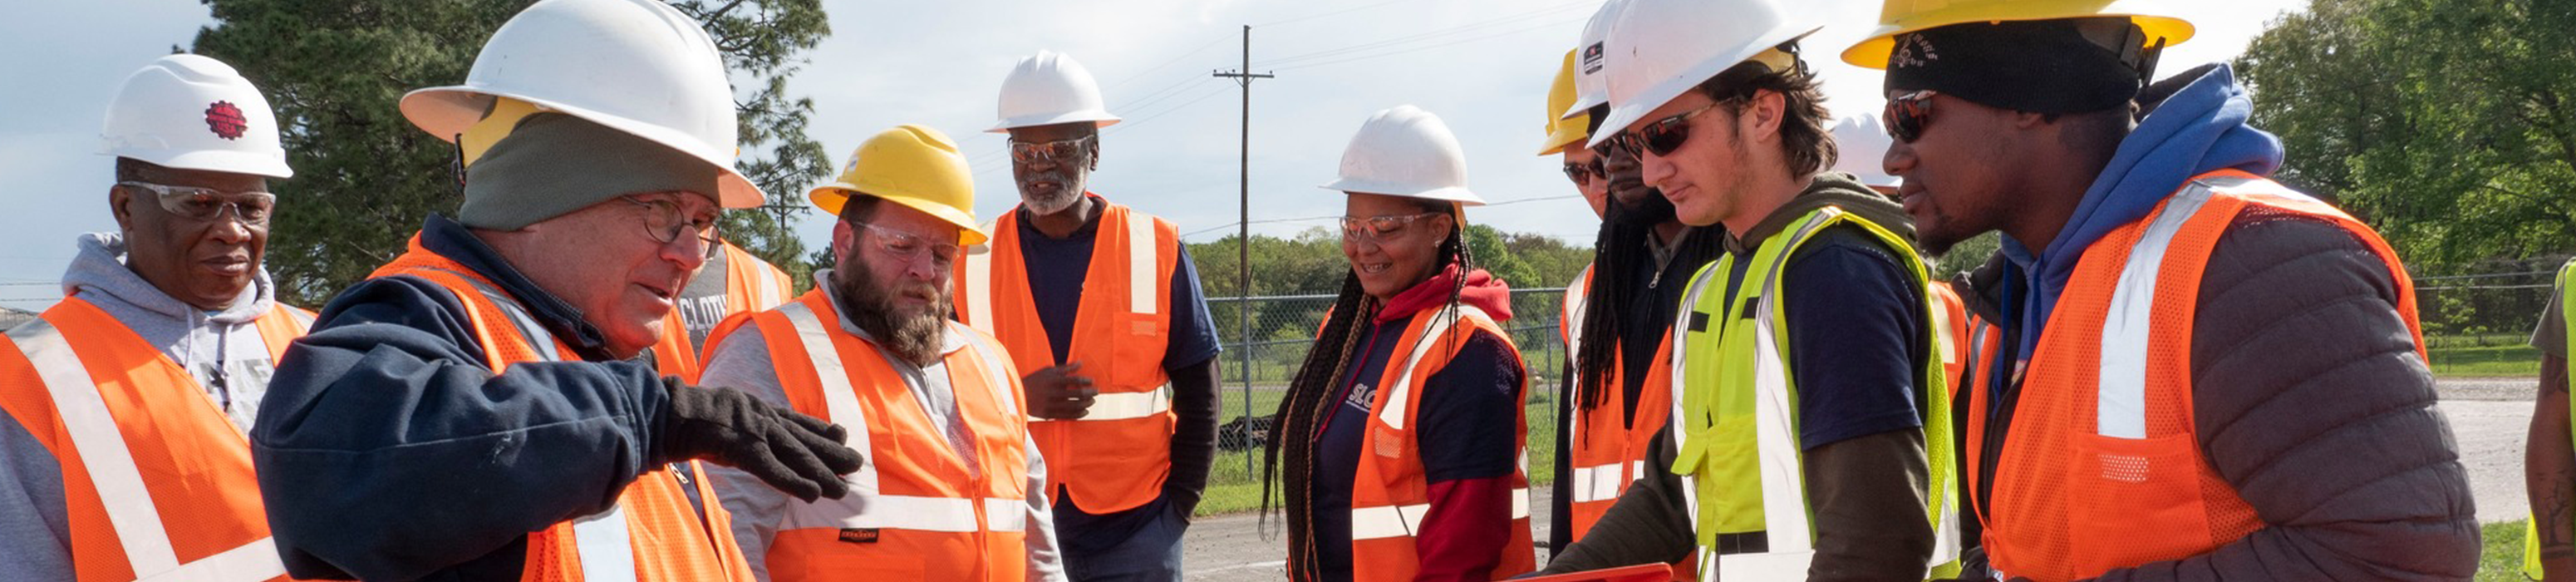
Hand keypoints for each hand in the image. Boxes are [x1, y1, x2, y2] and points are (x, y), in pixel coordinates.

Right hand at [662, 385, 864, 501]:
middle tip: (857, 462)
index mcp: (756, 409)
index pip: (796, 421)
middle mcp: (762, 418)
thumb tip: (741, 432)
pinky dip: (793, 481)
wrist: (665, 410)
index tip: (841, 432)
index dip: (820, 429)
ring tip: (843, 488)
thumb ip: (740, 422)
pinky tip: (812, 493)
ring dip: (822, 471)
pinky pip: (771, 468)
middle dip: (832, 451)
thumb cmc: (686, 415)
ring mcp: (754, 432)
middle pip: (804, 438)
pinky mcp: (742, 448)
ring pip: (796, 454)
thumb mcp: (723, 413)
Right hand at [1025, 361, 1097, 419]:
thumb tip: (1081, 363)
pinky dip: (1078, 415)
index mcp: (1054, 380)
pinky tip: (1084, 412)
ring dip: (1086, 404)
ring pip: (1074, 406)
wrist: (1018, 394)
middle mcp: (1053, 392)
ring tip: (1091, 402)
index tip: (1092, 381)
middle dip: (1090, 393)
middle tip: (1096, 392)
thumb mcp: (1049, 370)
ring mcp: (1051, 404)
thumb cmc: (1036, 380)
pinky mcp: (1049, 414)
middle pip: (1077, 394)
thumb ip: (1066, 368)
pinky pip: (1067, 416)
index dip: (1086, 381)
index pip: (1075, 380)